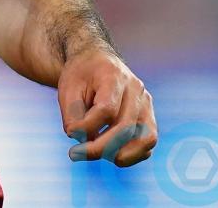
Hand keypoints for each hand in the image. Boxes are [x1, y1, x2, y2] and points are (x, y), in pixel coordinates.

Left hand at [57, 46, 156, 166]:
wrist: (97, 62)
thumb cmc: (81, 76)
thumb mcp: (67, 88)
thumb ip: (72, 114)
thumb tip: (80, 138)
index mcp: (114, 76)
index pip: (107, 109)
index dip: (87, 127)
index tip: (70, 132)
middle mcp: (136, 89)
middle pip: (126, 127)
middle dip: (100, 148)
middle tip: (75, 154)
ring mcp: (146, 104)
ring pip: (145, 139)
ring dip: (120, 155)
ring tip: (95, 154)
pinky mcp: (149, 117)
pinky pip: (148, 143)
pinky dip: (131, 155)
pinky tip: (109, 154)